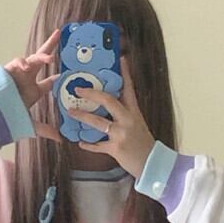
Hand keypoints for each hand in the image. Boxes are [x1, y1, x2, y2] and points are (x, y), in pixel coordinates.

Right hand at [4, 29, 61, 142]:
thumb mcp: (29, 125)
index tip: (65, 74)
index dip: (58, 78)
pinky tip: (25, 65)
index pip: (49, 82)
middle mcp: (27, 79)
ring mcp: (17, 74)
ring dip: (40, 56)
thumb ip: (45, 130)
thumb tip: (60, 139)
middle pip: (40, 59)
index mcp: (33, 91)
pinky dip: (21, 62)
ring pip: (31, 59)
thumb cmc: (7, 120)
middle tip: (59, 34)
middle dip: (49, 47)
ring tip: (49, 58)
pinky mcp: (7, 72)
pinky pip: (15, 62)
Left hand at [67, 56, 155, 178]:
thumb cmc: (143, 143)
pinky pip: (98, 146)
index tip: (120, 59)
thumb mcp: (137, 124)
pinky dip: (88, 145)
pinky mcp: (116, 149)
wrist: (152, 163)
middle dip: (92, 94)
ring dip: (83, 117)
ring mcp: (121, 134)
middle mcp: (128, 120)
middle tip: (78, 90)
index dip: (124, 73)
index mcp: (134, 111)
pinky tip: (80, 142)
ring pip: (98, 122)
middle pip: (109, 100)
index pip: (129, 88)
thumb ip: (124, 114)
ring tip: (71, 112)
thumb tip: (109, 105)